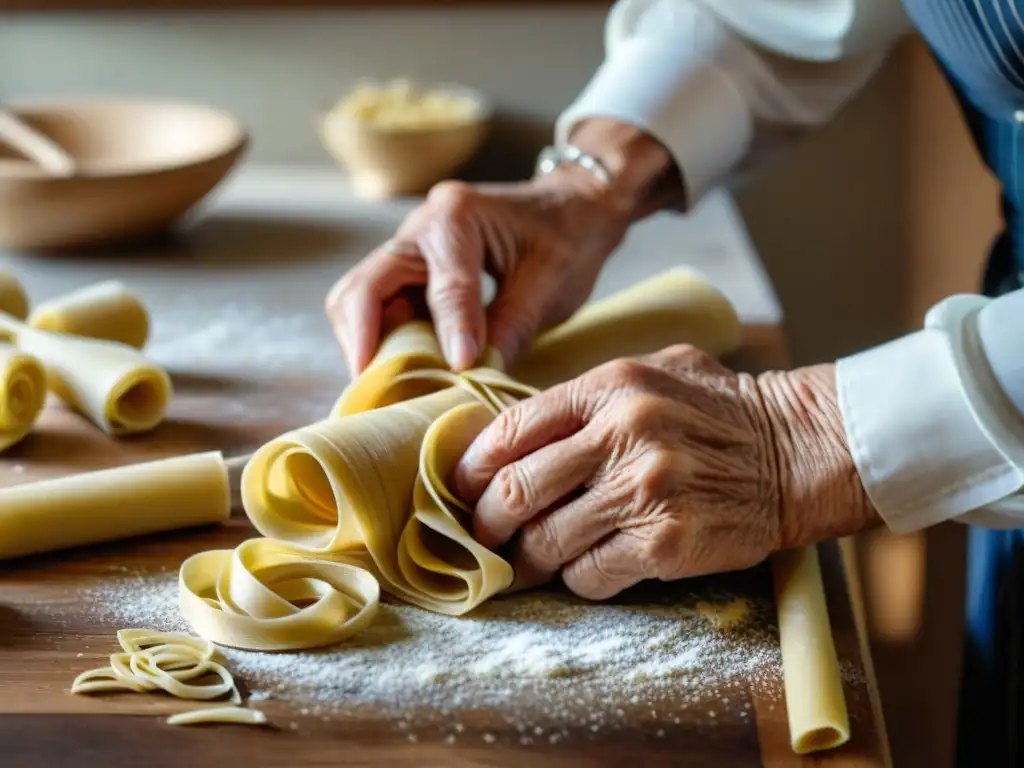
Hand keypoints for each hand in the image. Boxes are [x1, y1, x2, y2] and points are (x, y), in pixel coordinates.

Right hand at [325, 169, 629, 374]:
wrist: (571, 207)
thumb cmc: (568, 238)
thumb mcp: (551, 283)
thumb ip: (512, 327)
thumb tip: (476, 378)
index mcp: (457, 216)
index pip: (445, 285)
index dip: (451, 332)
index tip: (458, 371)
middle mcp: (420, 226)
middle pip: (364, 287)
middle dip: (366, 341)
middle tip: (379, 390)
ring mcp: (409, 246)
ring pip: (359, 298)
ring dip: (367, 344)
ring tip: (388, 386)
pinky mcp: (410, 270)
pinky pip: (378, 307)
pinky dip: (382, 340)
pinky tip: (402, 370)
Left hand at [452, 346, 878, 599]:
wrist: (797, 452)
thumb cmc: (721, 410)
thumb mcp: (657, 369)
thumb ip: (590, 392)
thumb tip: (520, 427)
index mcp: (609, 387)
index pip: (511, 428)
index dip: (473, 465)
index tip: (462, 486)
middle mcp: (621, 435)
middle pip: (517, 491)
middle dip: (487, 521)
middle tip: (483, 534)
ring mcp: (643, 491)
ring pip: (546, 541)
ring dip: (528, 558)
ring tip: (526, 561)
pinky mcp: (665, 543)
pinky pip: (589, 574)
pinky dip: (576, 578)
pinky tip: (585, 569)